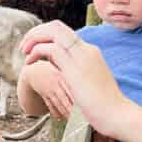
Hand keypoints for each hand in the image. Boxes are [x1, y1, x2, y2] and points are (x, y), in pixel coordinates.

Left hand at [20, 21, 130, 137]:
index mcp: (90, 53)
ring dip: (33, 39)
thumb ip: (74, 74)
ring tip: (24, 52)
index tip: (34, 48)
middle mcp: (86, 50)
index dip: (46, 36)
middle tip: (24, 46)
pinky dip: (36, 52)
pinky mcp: (74, 68)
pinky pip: (50, 48)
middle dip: (37, 32)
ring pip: (52, 32)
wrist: (117, 115)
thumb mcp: (88, 85)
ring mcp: (81, 57)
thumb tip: (59, 71)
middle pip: (57, 26)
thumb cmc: (104, 108)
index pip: (65, 34)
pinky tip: (30, 64)